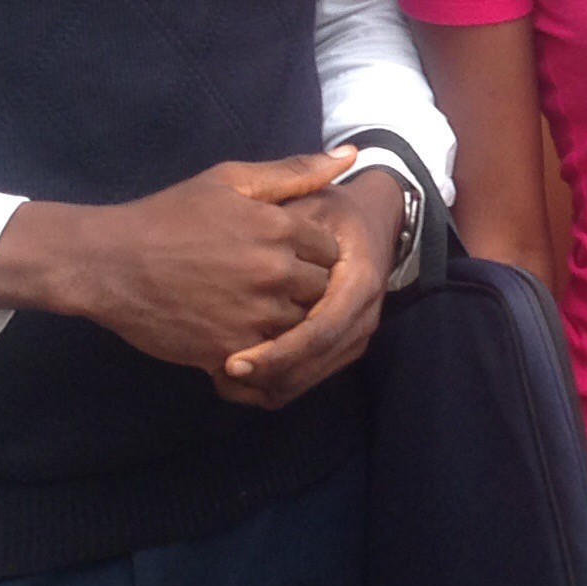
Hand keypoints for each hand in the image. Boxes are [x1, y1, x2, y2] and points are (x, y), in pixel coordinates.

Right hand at [0, 150, 352, 369]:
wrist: (108, 264)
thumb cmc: (168, 217)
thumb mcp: (229, 180)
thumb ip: (294, 171)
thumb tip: (351, 155)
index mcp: (279, 227)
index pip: (331, 250)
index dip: (312, 254)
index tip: (286, 254)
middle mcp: (274, 272)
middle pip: (322, 290)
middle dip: (305, 289)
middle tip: (271, 284)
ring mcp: (254, 315)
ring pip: (302, 326)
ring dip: (287, 320)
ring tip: (253, 306)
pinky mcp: (231, 350)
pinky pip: (272, 359)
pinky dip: (264, 350)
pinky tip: (238, 330)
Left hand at [218, 169, 406, 407]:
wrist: (370, 224)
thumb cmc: (331, 211)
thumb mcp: (312, 198)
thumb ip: (291, 213)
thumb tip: (266, 229)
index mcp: (359, 281)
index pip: (320, 331)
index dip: (277, 353)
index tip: (232, 360)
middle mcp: (364, 316)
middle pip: (312, 364)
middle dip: (266, 375)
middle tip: (217, 373)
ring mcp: (354, 337)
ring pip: (306, 380)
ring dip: (263, 384)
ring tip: (219, 375)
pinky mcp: (340, 349)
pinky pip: (303, 381)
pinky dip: (269, 386)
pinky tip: (235, 376)